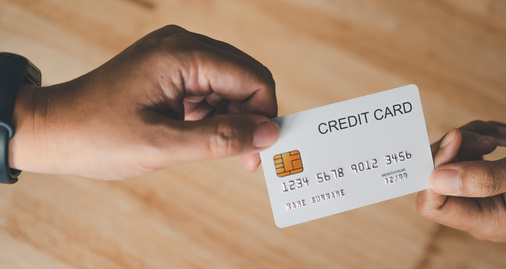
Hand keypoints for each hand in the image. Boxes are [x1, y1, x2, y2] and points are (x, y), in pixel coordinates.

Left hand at [9, 25, 278, 179]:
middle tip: (245, 157)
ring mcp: (176, 55)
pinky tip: (198, 135)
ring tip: (215, 149)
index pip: (252, 78)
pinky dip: (214, 114)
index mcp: (183, 54)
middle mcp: (184, 45)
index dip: (264, 116)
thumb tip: (270, 133)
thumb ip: (222, 138)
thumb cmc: (97, 135)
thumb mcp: (164, 145)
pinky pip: (210, 88)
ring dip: (233, 118)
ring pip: (231, 84)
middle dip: (252, 118)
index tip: (257, 153)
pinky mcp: (170, 69)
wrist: (51, 130)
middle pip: (245, 78)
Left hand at [416, 121, 505, 241]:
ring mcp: (483, 196)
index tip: (457, 136)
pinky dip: (483, 135)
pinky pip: (466, 151)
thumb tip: (435, 178)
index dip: (436, 168)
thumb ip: (484, 179)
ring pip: (450, 160)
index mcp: (488, 223)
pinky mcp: (488, 177)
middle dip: (455, 150)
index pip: (434, 205)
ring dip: (472, 137)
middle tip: (488, 137)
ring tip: (505, 135)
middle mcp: (480, 214)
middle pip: (436, 180)